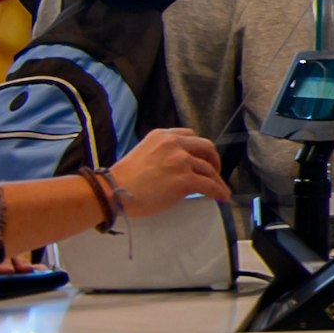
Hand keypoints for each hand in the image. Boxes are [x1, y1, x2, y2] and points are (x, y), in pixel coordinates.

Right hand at [112, 128, 229, 218]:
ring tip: (220, 189)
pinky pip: (209, 185)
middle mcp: (174, 144)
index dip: (198, 148)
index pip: (189, 136)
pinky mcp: (184, 179)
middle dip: (213, 159)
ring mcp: (181, 161)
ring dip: (217, 180)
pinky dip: (218, 190)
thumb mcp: (142, 153)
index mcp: (162, 136)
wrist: (112, 191)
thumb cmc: (121, 179)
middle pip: (206, 147)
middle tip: (214, 171)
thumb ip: (160, 153)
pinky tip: (221, 196)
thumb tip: (175, 166)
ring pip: (208, 169)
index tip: (201, 157)